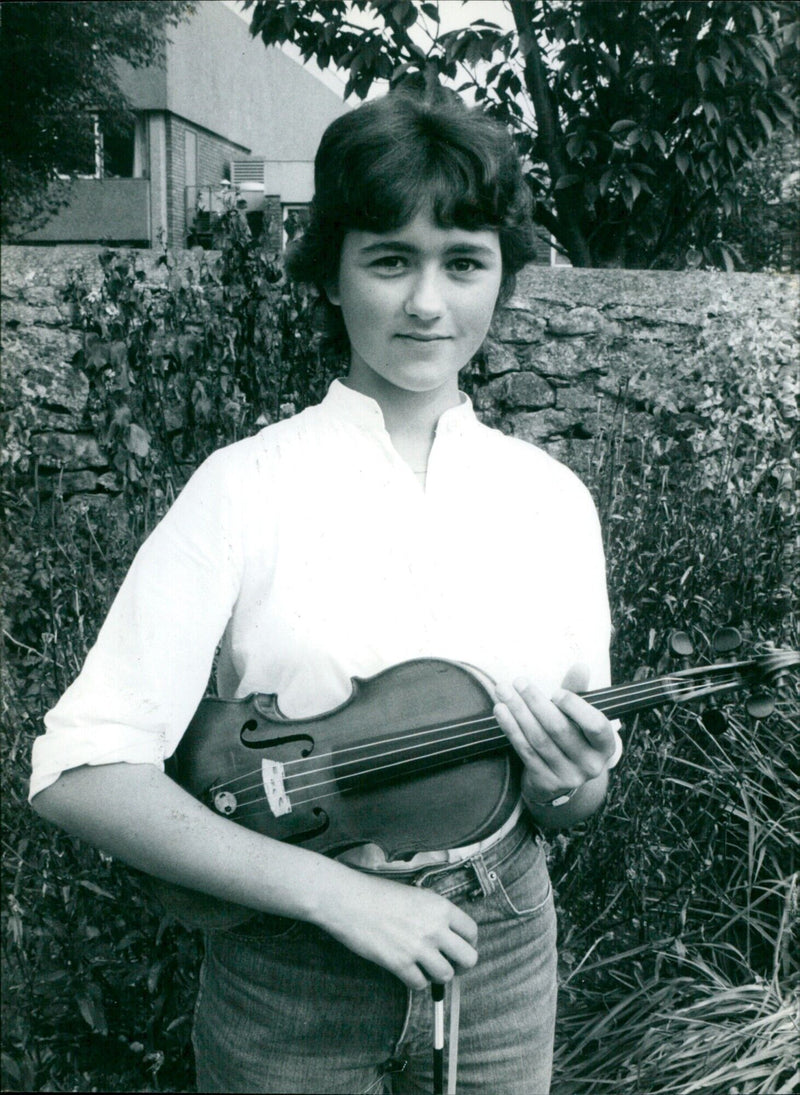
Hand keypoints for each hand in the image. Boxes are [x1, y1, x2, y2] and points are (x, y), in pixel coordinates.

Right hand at [319, 869, 478, 989]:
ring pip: (446, 975)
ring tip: (424, 967)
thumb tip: (446, 934)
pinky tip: (407, 970)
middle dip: (461, 965)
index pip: (472, 932)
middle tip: (449, 964)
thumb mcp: (415, 895)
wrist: (349, 900)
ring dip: (436, 975)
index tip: (459, 947)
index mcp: (440, 907)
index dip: (468, 943)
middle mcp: (435, 928)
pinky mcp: (400, 964)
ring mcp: (418, 947)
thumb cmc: (377, 894)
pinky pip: (420, 984)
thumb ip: (434, 913)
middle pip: (469, 959)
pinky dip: (415, 981)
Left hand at [494, 663, 616, 804]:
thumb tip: (580, 667)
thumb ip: (578, 693)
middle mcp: (591, 764)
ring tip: (503, 691)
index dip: (575, 707)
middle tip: (519, 682)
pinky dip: (511, 729)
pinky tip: (501, 711)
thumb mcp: (580, 717)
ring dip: (518, 712)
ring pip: (539, 739)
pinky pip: (525, 751)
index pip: (595, 725)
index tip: (555, 692)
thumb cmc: (572, 737)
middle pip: (559, 729)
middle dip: (536, 702)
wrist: (561, 778)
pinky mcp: (546, 782)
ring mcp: (568, 776)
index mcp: (605, 745)